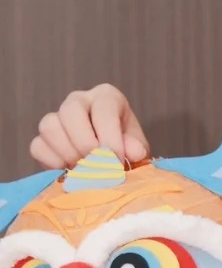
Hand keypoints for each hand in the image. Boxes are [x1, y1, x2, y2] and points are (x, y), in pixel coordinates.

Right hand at [31, 83, 148, 168]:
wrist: (110, 161)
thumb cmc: (126, 148)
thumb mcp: (137, 147)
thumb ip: (136, 148)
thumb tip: (134, 152)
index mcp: (106, 97)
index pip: (103, 109)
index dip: (110, 137)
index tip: (116, 161)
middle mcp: (79, 100)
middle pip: (70, 110)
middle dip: (85, 143)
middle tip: (97, 164)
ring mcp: (57, 117)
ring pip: (49, 126)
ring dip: (68, 153)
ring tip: (84, 167)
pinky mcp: (42, 138)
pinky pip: (37, 146)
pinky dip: (52, 162)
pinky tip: (69, 169)